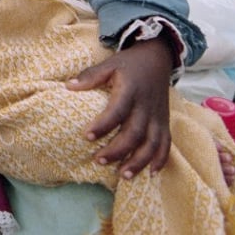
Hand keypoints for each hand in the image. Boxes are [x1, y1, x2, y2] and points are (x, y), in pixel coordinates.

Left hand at [67, 37, 174, 178]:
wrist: (157, 59)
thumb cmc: (128, 64)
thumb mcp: (109, 64)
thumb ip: (91, 76)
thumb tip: (68, 86)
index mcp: (130, 91)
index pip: (117, 111)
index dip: (103, 125)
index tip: (86, 137)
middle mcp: (146, 106)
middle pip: (134, 133)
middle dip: (118, 150)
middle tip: (98, 161)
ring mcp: (158, 116)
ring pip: (152, 143)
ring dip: (139, 161)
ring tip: (123, 175)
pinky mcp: (165, 122)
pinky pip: (166, 144)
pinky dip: (160, 160)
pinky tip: (150, 174)